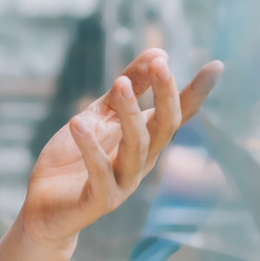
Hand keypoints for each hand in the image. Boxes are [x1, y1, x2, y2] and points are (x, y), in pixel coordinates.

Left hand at [14, 49, 222, 250]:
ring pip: (137, 147)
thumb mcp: (99, 116)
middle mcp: (142, 162)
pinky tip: (77, 122)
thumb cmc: (73, 160)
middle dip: (165, 95)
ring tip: (120, 84)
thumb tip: (158, 52)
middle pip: (164, 127)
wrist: (44, 208)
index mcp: (145, 142)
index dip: (196, 92)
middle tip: (161, 64)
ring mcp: (123, 183)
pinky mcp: (100, 200)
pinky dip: (90, 148)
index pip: (177, 115)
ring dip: (130, 114)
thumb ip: (127, 88)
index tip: (216, 65)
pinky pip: (100, 172)